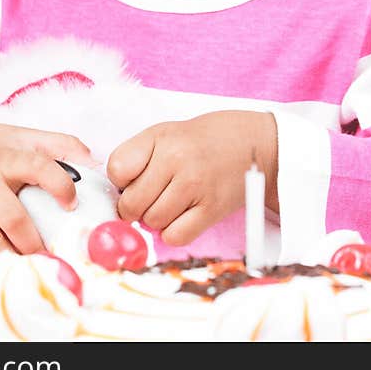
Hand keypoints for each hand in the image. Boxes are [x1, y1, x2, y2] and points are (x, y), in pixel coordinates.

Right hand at [0, 115, 95, 271]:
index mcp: (6, 156)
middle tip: (53, 253)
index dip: (59, 186)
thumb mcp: (25, 136)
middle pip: (13, 219)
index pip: (37, 166)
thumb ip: (62, 146)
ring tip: (30, 262)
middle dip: (36, 242)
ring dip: (12, 257)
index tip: (72, 204)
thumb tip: (97, 165)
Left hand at [106, 110, 277, 246]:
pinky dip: (173, 231)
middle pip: (131, 203)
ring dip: (155, 218)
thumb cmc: (204, 139)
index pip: (116, 169)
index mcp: (160, 137)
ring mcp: (195, 186)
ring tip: (171, 201)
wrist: (254, 143)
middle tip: (150, 196)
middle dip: (134, 205)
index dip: (121, 179)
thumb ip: (138, 157)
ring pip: (151, 222)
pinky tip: (183, 214)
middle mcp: (176, 160)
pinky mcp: (211, 209)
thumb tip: (116, 196)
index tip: (134, 178)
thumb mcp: (167, 133)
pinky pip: (175, 236)